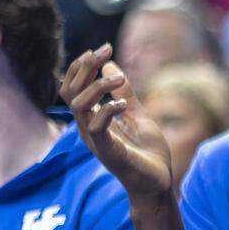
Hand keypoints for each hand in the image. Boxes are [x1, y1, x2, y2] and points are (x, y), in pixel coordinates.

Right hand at [59, 44, 172, 198]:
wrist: (159, 182)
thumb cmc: (147, 152)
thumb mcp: (137, 115)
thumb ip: (124, 94)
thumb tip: (111, 66)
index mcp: (93, 117)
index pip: (74, 86)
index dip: (84, 64)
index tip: (105, 47)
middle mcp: (89, 127)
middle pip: (70, 91)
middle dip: (84, 67)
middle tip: (104, 51)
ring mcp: (96, 140)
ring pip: (79, 106)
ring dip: (98, 87)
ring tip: (120, 79)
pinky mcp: (108, 151)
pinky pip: (96, 128)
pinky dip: (107, 111)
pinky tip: (122, 104)